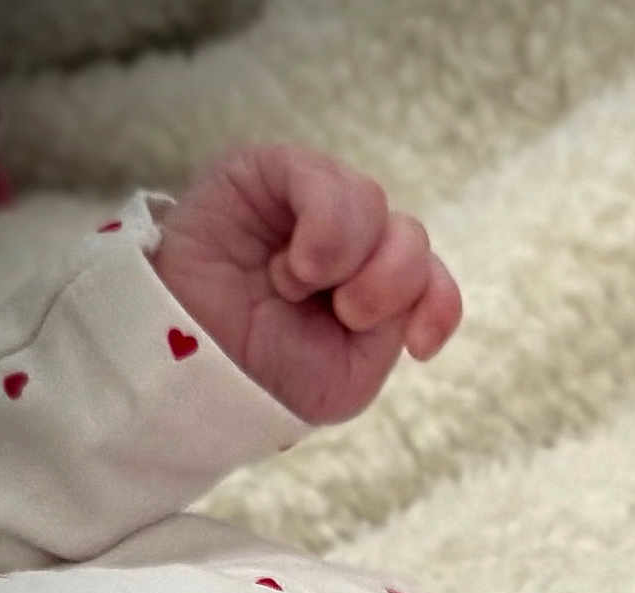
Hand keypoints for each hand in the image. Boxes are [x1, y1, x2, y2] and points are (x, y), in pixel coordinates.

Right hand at [148, 143, 461, 425]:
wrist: (194, 370)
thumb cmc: (270, 375)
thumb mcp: (351, 371)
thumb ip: (394, 319)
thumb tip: (412, 270)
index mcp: (372, 290)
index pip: (432, 276)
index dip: (440, 303)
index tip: (417, 345)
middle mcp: (348, 243)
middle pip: (410, 236)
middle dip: (391, 283)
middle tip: (348, 316)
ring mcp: (307, 205)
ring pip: (373, 202)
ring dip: (349, 256)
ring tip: (297, 287)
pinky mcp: (263, 175)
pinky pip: (319, 176)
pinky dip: (324, 225)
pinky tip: (297, 266)